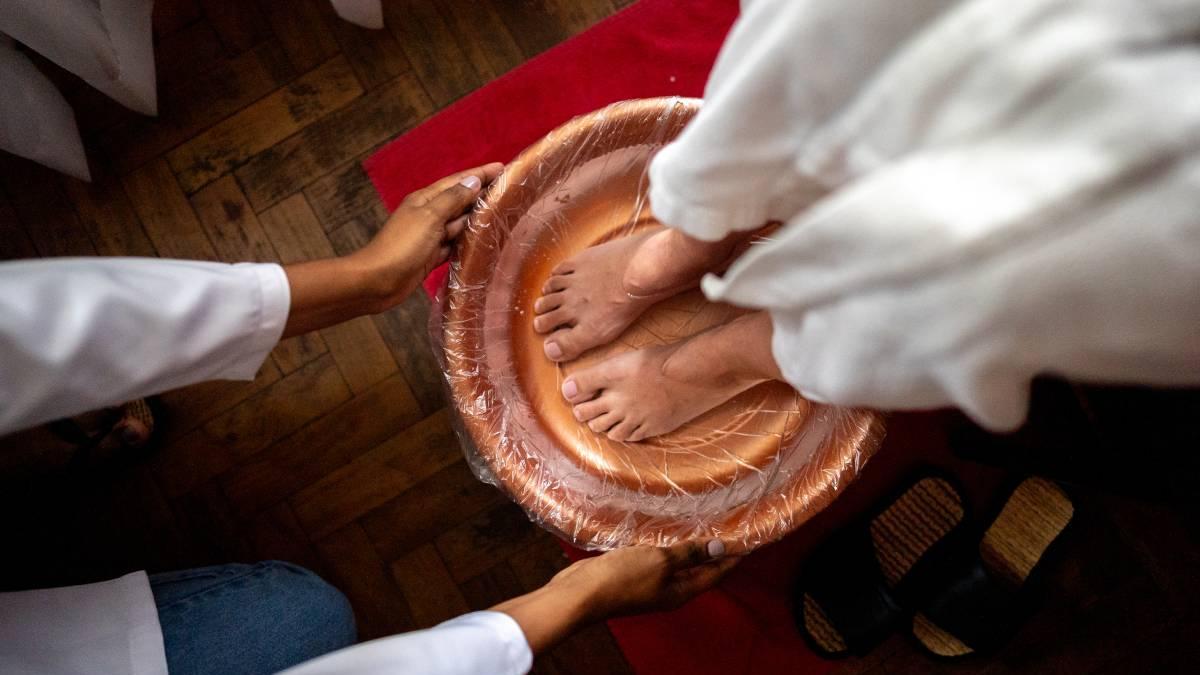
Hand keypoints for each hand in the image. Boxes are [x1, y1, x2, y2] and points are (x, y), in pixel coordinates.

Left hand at [349, 162, 503, 308]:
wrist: (378, 281)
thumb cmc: (402, 246)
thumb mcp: (429, 216)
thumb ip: (452, 199)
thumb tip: (473, 181)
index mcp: (426, 200)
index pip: (458, 182)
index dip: (480, 174)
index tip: (502, 167)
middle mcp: (430, 215)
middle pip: (461, 201)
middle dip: (483, 195)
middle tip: (511, 190)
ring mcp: (431, 237)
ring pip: (460, 224)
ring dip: (479, 219)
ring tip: (505, 214)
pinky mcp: (433, 256)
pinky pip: (456, 245)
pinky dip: (469, 242)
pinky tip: (485, 242)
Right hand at [550, 539, 738, 620]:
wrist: (581, 594)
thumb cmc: (622, 578)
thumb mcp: (660, 561)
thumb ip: (689, 554)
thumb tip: (719, 548)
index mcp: (680, 591)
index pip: (715, 574)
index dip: (731, 558)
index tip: (746, 541)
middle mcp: (668, 590)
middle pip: (698, 570)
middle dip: (712, 552)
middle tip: (726, 528)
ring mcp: (650, 583)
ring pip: (676, 564)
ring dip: (688, 547)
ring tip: (699, 525)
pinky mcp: (632, 574)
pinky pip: (656, 559)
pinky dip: (664, 546)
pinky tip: (663, 531)